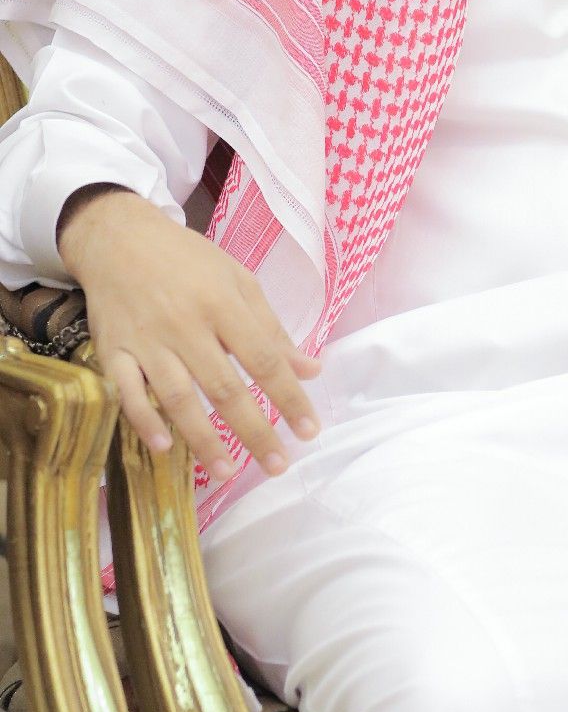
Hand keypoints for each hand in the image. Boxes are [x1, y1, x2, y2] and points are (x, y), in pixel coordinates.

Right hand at [58, 184, 321, 483]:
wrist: (119, 238)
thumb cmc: (188, 261)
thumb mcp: (239, 281)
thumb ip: (272, 329)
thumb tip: (310, 370)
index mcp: (223, 304)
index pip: (264, 360)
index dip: (289, 398)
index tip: (309, 431)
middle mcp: (186, 325)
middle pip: (225, 387)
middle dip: (254, 430)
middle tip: (277, 466)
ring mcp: (147, 340)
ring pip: (178, 397)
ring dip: (203, 438)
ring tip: (227, 472)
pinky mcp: (112, 350)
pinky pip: (126, 392)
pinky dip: (143, 420)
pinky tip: (163, 447)